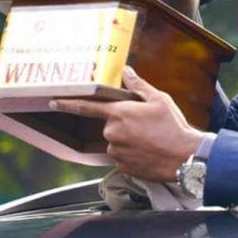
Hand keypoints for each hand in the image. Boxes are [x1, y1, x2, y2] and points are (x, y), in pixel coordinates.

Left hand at [50, 67, 203, 181]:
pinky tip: (149, 151)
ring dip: (129, 139)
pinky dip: (133, 153)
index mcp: (119, 113)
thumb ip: (139, 85)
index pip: (87, 107)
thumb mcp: (160, 100)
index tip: (54, 101)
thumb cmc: (173, 126)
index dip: (68, 103)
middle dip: (125, 123)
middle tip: (147, 125)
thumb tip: (126, 71)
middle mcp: (112, 133)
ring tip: (152, 139)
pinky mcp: (121, 166)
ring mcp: (116, 151)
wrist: (184, 157)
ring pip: (117, 141)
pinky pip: (123, 156)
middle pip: (111, 125)